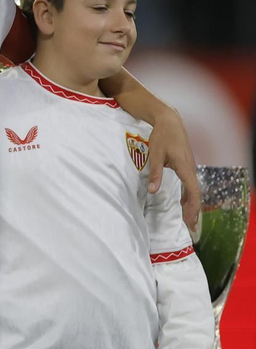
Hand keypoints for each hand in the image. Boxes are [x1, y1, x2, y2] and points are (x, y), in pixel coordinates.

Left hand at [142, 108, 200, 228]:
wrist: (170, 121)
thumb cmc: (162, 137)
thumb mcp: (155, 155)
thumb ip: (154, 173)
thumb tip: (151, 191)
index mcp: (184, 167)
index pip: (193, 191)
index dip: (192, 207)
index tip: (190, 220)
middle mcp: (190, 168)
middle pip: (195, 193)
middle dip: (194, 210)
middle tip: (191, 227)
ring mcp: (189, 167)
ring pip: (194, 189)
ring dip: (191, 204)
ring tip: (188, 219)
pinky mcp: (185, 165)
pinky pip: (190, 184)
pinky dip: (188, 195)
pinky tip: (183, 203)